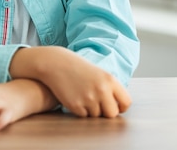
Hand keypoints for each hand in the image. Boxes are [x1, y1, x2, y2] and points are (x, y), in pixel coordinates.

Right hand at [11, 47, 130, 117]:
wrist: (53, 63)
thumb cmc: (76, 67)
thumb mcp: (98, 73)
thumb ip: (109, 88)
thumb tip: (118, 108)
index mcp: (110, 80)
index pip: (125, 102)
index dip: (120, 107)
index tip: (114, 106)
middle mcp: (101, 90)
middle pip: (112, 114)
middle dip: (105, 112)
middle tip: (97, 105)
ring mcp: (88, 98)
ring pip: (96, 115)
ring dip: (90, 110)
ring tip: (81, 95)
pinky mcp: (75, 105)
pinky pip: (83, 115)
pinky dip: (79, 110)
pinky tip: (73, 97)